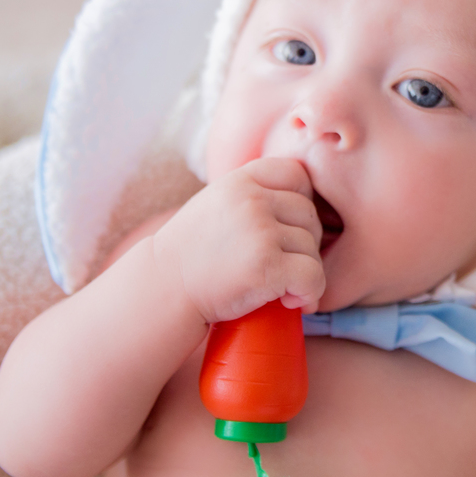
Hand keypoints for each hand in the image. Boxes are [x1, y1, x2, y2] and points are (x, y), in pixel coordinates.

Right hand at [154, 157, 325, 322]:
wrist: (162, 290)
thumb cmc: (193, 253)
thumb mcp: (217, 204)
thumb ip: (253, 194)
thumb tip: (307, 194)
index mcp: (241, 180)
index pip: (298, 175)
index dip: (303, 202)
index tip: (289, 229)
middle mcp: (252, 199)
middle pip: (309, 215)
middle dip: (304, 244)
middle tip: (285, 267)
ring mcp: (260, 231)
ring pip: (312, 248)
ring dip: (305, 272)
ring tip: (283, 287)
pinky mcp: (267, 265)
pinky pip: (313, 276)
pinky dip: (310, 293)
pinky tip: (291, 302)